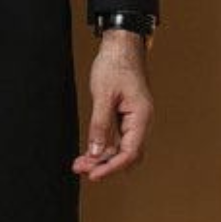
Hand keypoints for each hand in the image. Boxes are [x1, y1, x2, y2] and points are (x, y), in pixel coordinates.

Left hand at [72, 30, 153, 182]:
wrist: (121, 46)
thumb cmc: (115, 65)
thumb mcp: (103, 95)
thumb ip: (99, 125)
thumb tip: (95, 152)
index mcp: (141, 117)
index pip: (130, 152)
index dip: (111, 167)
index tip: (93, 176)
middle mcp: (141, 122)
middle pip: (127, 155)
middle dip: (105, 166)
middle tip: (81, 169)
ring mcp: (134, 120)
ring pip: (121, 149)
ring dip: (102, 158)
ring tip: (79, 164)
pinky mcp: (126, 117)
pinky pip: (117, 139)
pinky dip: (103, 147)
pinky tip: (88, 153)